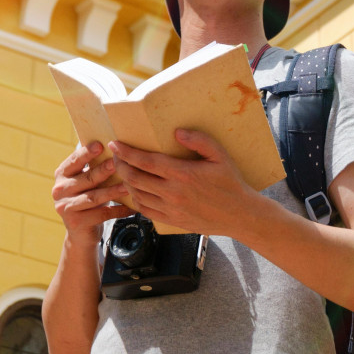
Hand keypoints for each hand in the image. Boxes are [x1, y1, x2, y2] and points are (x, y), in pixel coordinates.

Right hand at [51, 141, 131, 247]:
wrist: (80, 233)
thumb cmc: (88, 197)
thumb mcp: (86, 182)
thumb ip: (93, 167)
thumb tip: (114, 147)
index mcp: (62, 174)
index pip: (74, 161)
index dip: (86, 153)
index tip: (100, 145)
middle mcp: (59, 190)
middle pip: (86, 179)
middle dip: (103, 171)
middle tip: (117, 164)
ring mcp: (65, 207)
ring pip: (94, 197)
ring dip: (113, 191)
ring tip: (128, 186)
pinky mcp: (76, 223)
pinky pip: (102, 214)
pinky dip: (119, 210)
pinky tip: (132, 207)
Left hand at [109, 129, 257, 236]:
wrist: (239, 215)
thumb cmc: (230, 182)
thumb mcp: (220, 156)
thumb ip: (199, 140)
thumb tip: (177, 132)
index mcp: (183, 174)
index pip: (145, 161)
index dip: (126, 152)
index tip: (115, 144)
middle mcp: (173, 193)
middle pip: (135, 178)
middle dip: (120, 165)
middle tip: (115, 155)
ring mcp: (171, 209)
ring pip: (137, 195)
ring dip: (125, 182)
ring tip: (122, 170)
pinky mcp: (171, 221)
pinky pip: (145, 211)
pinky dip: (135, 200)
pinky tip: (134, 191)